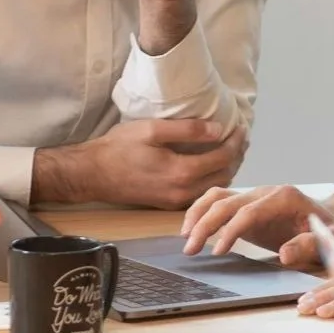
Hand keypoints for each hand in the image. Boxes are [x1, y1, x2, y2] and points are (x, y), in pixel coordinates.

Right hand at [36, 119, 246, 208]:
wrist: (92, 174)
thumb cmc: (118, 148)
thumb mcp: (153, 130)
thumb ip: (188, 130)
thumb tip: (218, 129)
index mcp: (182, 172)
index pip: (223, 157)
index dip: (236, 142)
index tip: (241, 127)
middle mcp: (184, 192)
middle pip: (224, 175)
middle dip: (236, 156)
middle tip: (240, 138)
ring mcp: (176, 201)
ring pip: (214, 187)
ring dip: (226, 168)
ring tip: (229, 149)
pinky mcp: (168, 204)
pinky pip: (200, 193)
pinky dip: (212, 179)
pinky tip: (210, 165)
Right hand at [182, 183, 333, 263]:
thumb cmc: (333, 230)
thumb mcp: (332, 240)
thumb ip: (310, 246)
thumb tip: (284, 254)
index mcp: (283, 197)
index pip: (248, 211)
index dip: (230, 230)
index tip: (218, 250)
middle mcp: (265, 192)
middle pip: (226, 203)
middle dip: (205, 224)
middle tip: (190, 249)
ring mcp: (254, 196)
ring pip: (217, 197)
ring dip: (198, 215)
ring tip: (185, 238)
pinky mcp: (247, 205)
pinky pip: (219, 203)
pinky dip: (202, 212)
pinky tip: (192, 230)